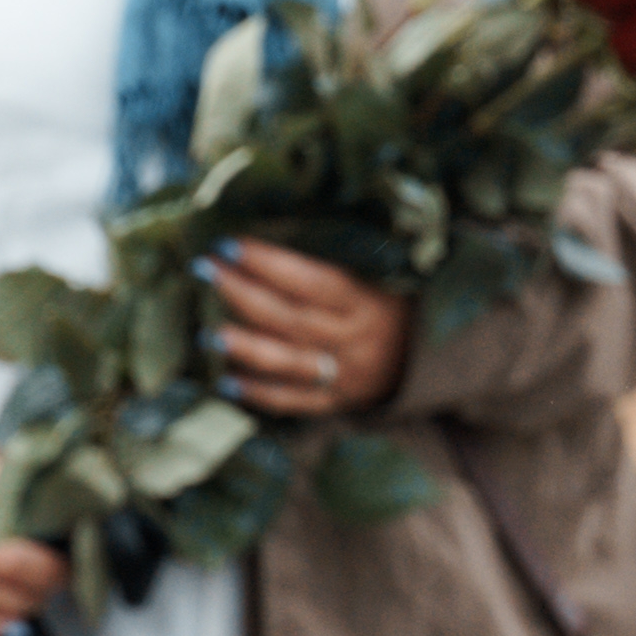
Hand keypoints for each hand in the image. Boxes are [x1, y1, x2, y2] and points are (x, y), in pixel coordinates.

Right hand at [0, 411, 66, 635]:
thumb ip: (4, 465)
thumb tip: (58, 481)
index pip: (24, 511)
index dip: (57, 530)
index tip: (80, 536)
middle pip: (8, 559)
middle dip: (46, 575)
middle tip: (67, 575)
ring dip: (22, 603)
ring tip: (44, 599)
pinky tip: (12, 630)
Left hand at [209, 239, 410, 421]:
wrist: (432, 363)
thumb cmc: (398, 305)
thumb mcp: (383, 278)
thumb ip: (339, 264)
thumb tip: (272, 233)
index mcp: (368, 302)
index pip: (313, 281)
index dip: (271, 264)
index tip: (231, 245)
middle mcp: (354, 340)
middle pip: (292, 319)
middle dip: (243, 294)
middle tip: (204, 270)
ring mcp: (345, 375)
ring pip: (289, 363)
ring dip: (245, 347)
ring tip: (206, 333)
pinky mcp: (337, 403)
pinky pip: (295, 401)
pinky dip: (260, 393)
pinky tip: (226, 381)